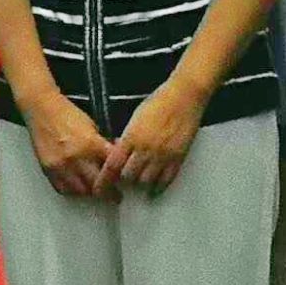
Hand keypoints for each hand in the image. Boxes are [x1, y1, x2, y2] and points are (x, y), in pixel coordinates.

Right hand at [24, 95, 111, 200]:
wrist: (42, 108)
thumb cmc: (67, 113)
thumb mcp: (92, 126)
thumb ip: (102, 145)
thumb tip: (112, 159)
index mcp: (91, 144)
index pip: (112, 168)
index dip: (119, 176)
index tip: (124, 182)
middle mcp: (76, 157)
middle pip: (98, 185)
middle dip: (109, 191)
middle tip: (114, 195)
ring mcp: (61, 165)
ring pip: (82, 191)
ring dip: (90, 191)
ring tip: (96, 190)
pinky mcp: (49, 169)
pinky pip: (64, 189)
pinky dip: (73, 190)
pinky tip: (78, 187)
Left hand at [101, 78, 206, 194]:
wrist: (184, 96)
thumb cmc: (160, 101)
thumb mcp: (136, 116)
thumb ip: (127, 136)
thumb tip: (119, 149)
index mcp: (132, 136)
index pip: (112, 164)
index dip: (104, 179)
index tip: (100, 186)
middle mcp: (146, 148)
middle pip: (128, 176)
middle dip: (123, 179)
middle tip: (122, 178)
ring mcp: (163, 155)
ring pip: (146, 181)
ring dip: (140, 183)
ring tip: (138, 181)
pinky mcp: (178, 158)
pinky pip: (166, 180)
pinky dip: (158, 186)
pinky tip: (154, 188)